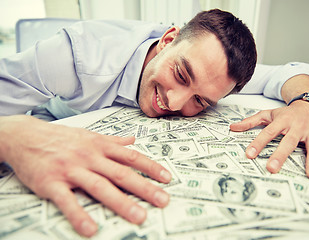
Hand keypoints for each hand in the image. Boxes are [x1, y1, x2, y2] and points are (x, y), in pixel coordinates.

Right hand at [0, 115, 171, 236]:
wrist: (25, 136)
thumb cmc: (60, 137)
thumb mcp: (89, 135)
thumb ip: (112, 140)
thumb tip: (133, 140)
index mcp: (99, 146)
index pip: (131, 157)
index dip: (151, 167)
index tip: (167, 178)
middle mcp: (89, 157)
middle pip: (121, 173)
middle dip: (144, 188)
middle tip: (162, 201)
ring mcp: (71, 169)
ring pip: (100, 186)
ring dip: (121, 203)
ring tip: (139, 216)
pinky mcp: (51, 182)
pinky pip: (67, 201)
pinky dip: (79, 215)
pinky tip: (91, 229)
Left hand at [229, 101, 308, 179]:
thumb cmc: (287, 114)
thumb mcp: (268, 114)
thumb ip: (250, 122)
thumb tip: (232, 128)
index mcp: (282, 121)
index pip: (267, 133)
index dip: (258, 143)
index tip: (249, 154)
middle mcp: (297, 126)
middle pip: (288, 141)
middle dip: (281, 155)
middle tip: (273, 168)